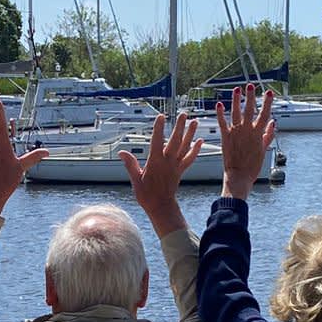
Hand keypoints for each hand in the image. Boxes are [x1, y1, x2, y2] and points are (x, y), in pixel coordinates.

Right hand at [120, 111, 200, 235]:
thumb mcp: (136, 179)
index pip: (157, 141)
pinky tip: (199, 140)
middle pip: (175, 141)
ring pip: (185, 147)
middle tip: (183, 114)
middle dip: (179, 127)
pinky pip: (190, 158)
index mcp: (155, 162)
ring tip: (195, 121)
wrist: (161, 207)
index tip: (161, 116)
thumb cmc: (146, 195)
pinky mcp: (180, 170)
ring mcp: (176, 166)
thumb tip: (122, 152)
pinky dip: (195, 149)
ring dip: (190, 134)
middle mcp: (167, 162)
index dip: (159, 128)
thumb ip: (130, 164)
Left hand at [215, 85, 275, 200]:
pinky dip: (220, 113)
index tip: (268, 92)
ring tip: (236, 90)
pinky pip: (222, 122)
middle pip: (249, 110)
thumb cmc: (252, 166)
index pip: (264, 114)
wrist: (239, 176)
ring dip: (236, 100)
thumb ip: (267, 135)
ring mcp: (235, 133)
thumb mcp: (263, 150)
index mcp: (257, 134)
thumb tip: (272, 123)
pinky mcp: (225, 137)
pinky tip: (219, 104)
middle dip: (250, 96)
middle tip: (250, 85)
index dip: (267, 102)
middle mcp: (246, 131)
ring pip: (235, 112)